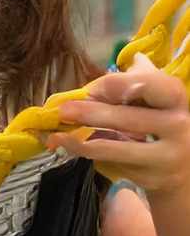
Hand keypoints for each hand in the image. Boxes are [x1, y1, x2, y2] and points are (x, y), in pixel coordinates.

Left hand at [48, 54, 189, 193]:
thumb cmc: (162, 122)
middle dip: (91, 113)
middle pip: (128, 117)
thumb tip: (130, 59)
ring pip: (117, 146)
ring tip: (58, 135)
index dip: (115, 85)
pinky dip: (90, 155)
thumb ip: (142, 79)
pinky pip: (114, 164)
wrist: (182, 166)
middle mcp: (178, 123)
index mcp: (175, 97)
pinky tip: (70, 147)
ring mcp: (168, 154)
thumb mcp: (157, 98)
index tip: (91, 90)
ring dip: (82, 140)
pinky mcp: (153, 176)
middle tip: (63, 111)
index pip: (146, 84)